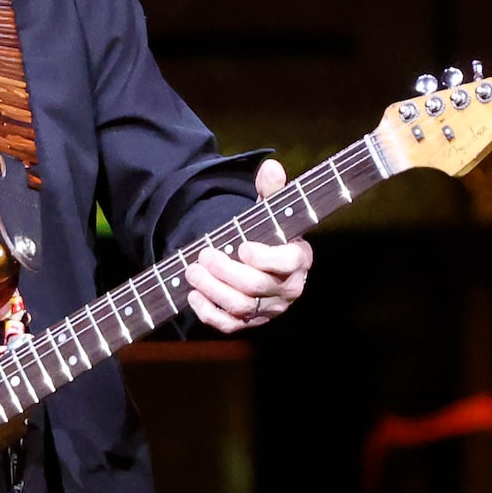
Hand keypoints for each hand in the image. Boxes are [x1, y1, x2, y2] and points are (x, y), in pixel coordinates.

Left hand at [185, 160, 314, 333]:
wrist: (262, 265)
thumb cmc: (269, 236)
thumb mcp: (271, 212)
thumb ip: (272, 191)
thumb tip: (271, 167)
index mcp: (299, 260)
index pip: (288, 263)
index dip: (265, 258)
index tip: (243, 247)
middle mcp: (287, 289)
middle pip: (256, 286)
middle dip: (225, 270)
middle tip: (204, 253)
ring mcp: (268, 310)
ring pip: (240, 307)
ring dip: (212, 289)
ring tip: (192, 270)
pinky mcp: (249, 323)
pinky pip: (229, 325)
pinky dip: (208, 312)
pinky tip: (193, 295)